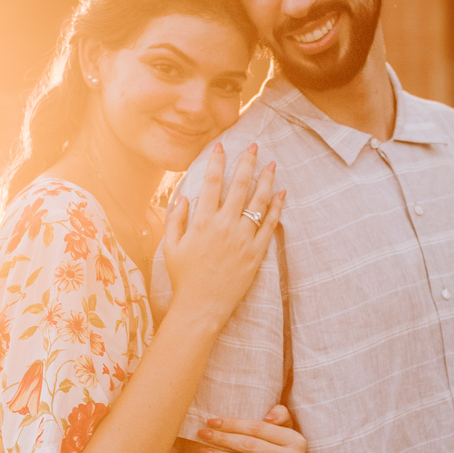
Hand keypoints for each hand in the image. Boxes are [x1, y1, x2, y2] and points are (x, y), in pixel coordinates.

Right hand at [161, 143, 284, 330]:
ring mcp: (243, 239)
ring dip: (266, 180)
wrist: (201, 306)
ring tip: (272, 164)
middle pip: (239, 186)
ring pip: (258, 202)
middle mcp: (224, 226)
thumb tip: (183, 196)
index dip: (217, 162)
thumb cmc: (183, 277)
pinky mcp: (256, 253)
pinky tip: (281, 193)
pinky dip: (277, 207)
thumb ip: (175, 218)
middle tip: (253, 146)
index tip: (221, 146)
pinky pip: (269, 225)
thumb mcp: (171, 246)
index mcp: (202, 221)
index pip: (211, 183)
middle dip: (247, 163)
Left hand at [195, 404, 305, 452]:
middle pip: (250, 445)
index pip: (258, 428)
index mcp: (296, 440)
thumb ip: (280, 416)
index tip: (211, 421)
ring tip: (204, 452)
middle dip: (223, 438)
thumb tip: (268, 417)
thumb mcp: (284, 433)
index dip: (232, 424)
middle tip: (202, 435)